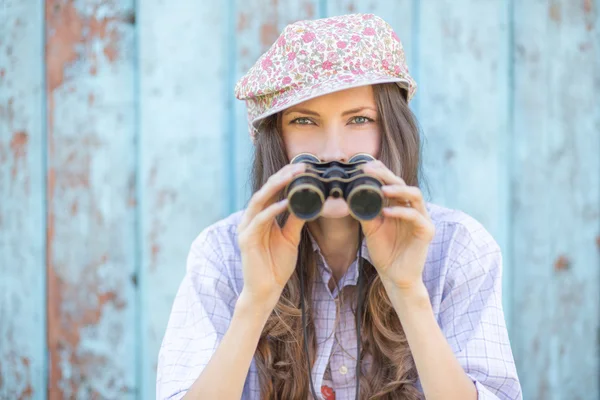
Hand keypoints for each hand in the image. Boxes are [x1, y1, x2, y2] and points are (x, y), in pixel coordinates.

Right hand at [237, 162, 306, 309]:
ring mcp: (247, 228)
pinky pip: (260, 220)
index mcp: (260, 217)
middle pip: (265, 190)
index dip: (285, 178)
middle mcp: (251, 219)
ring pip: (260, 200)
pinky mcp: (246, 240)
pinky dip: (273, 210)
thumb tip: (309, 202)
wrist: (266, 290)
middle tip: (300, 166)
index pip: (272, 191)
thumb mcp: (291, 238)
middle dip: (282, 176)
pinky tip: (286, 203)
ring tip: (293, 176)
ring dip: (277, 186)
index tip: (303, 168)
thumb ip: (295, 220)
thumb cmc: (276, 265)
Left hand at [359, 161, 434, 290]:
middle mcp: (412, 208)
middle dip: (386, 175)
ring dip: (398, 189)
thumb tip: (348, 194)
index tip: (363, 167)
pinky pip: (416, 216)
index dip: (381, 172)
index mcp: (399, 205)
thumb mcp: (370, 228)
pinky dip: (401, 212)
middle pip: (402, 183)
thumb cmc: (384, 252)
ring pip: (415, 195)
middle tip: (369, 170)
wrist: (394, 276)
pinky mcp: (427, 231)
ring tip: (383, 189)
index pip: (392, 182)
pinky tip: (387, 212)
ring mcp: (422, 218)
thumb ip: (364, 211)